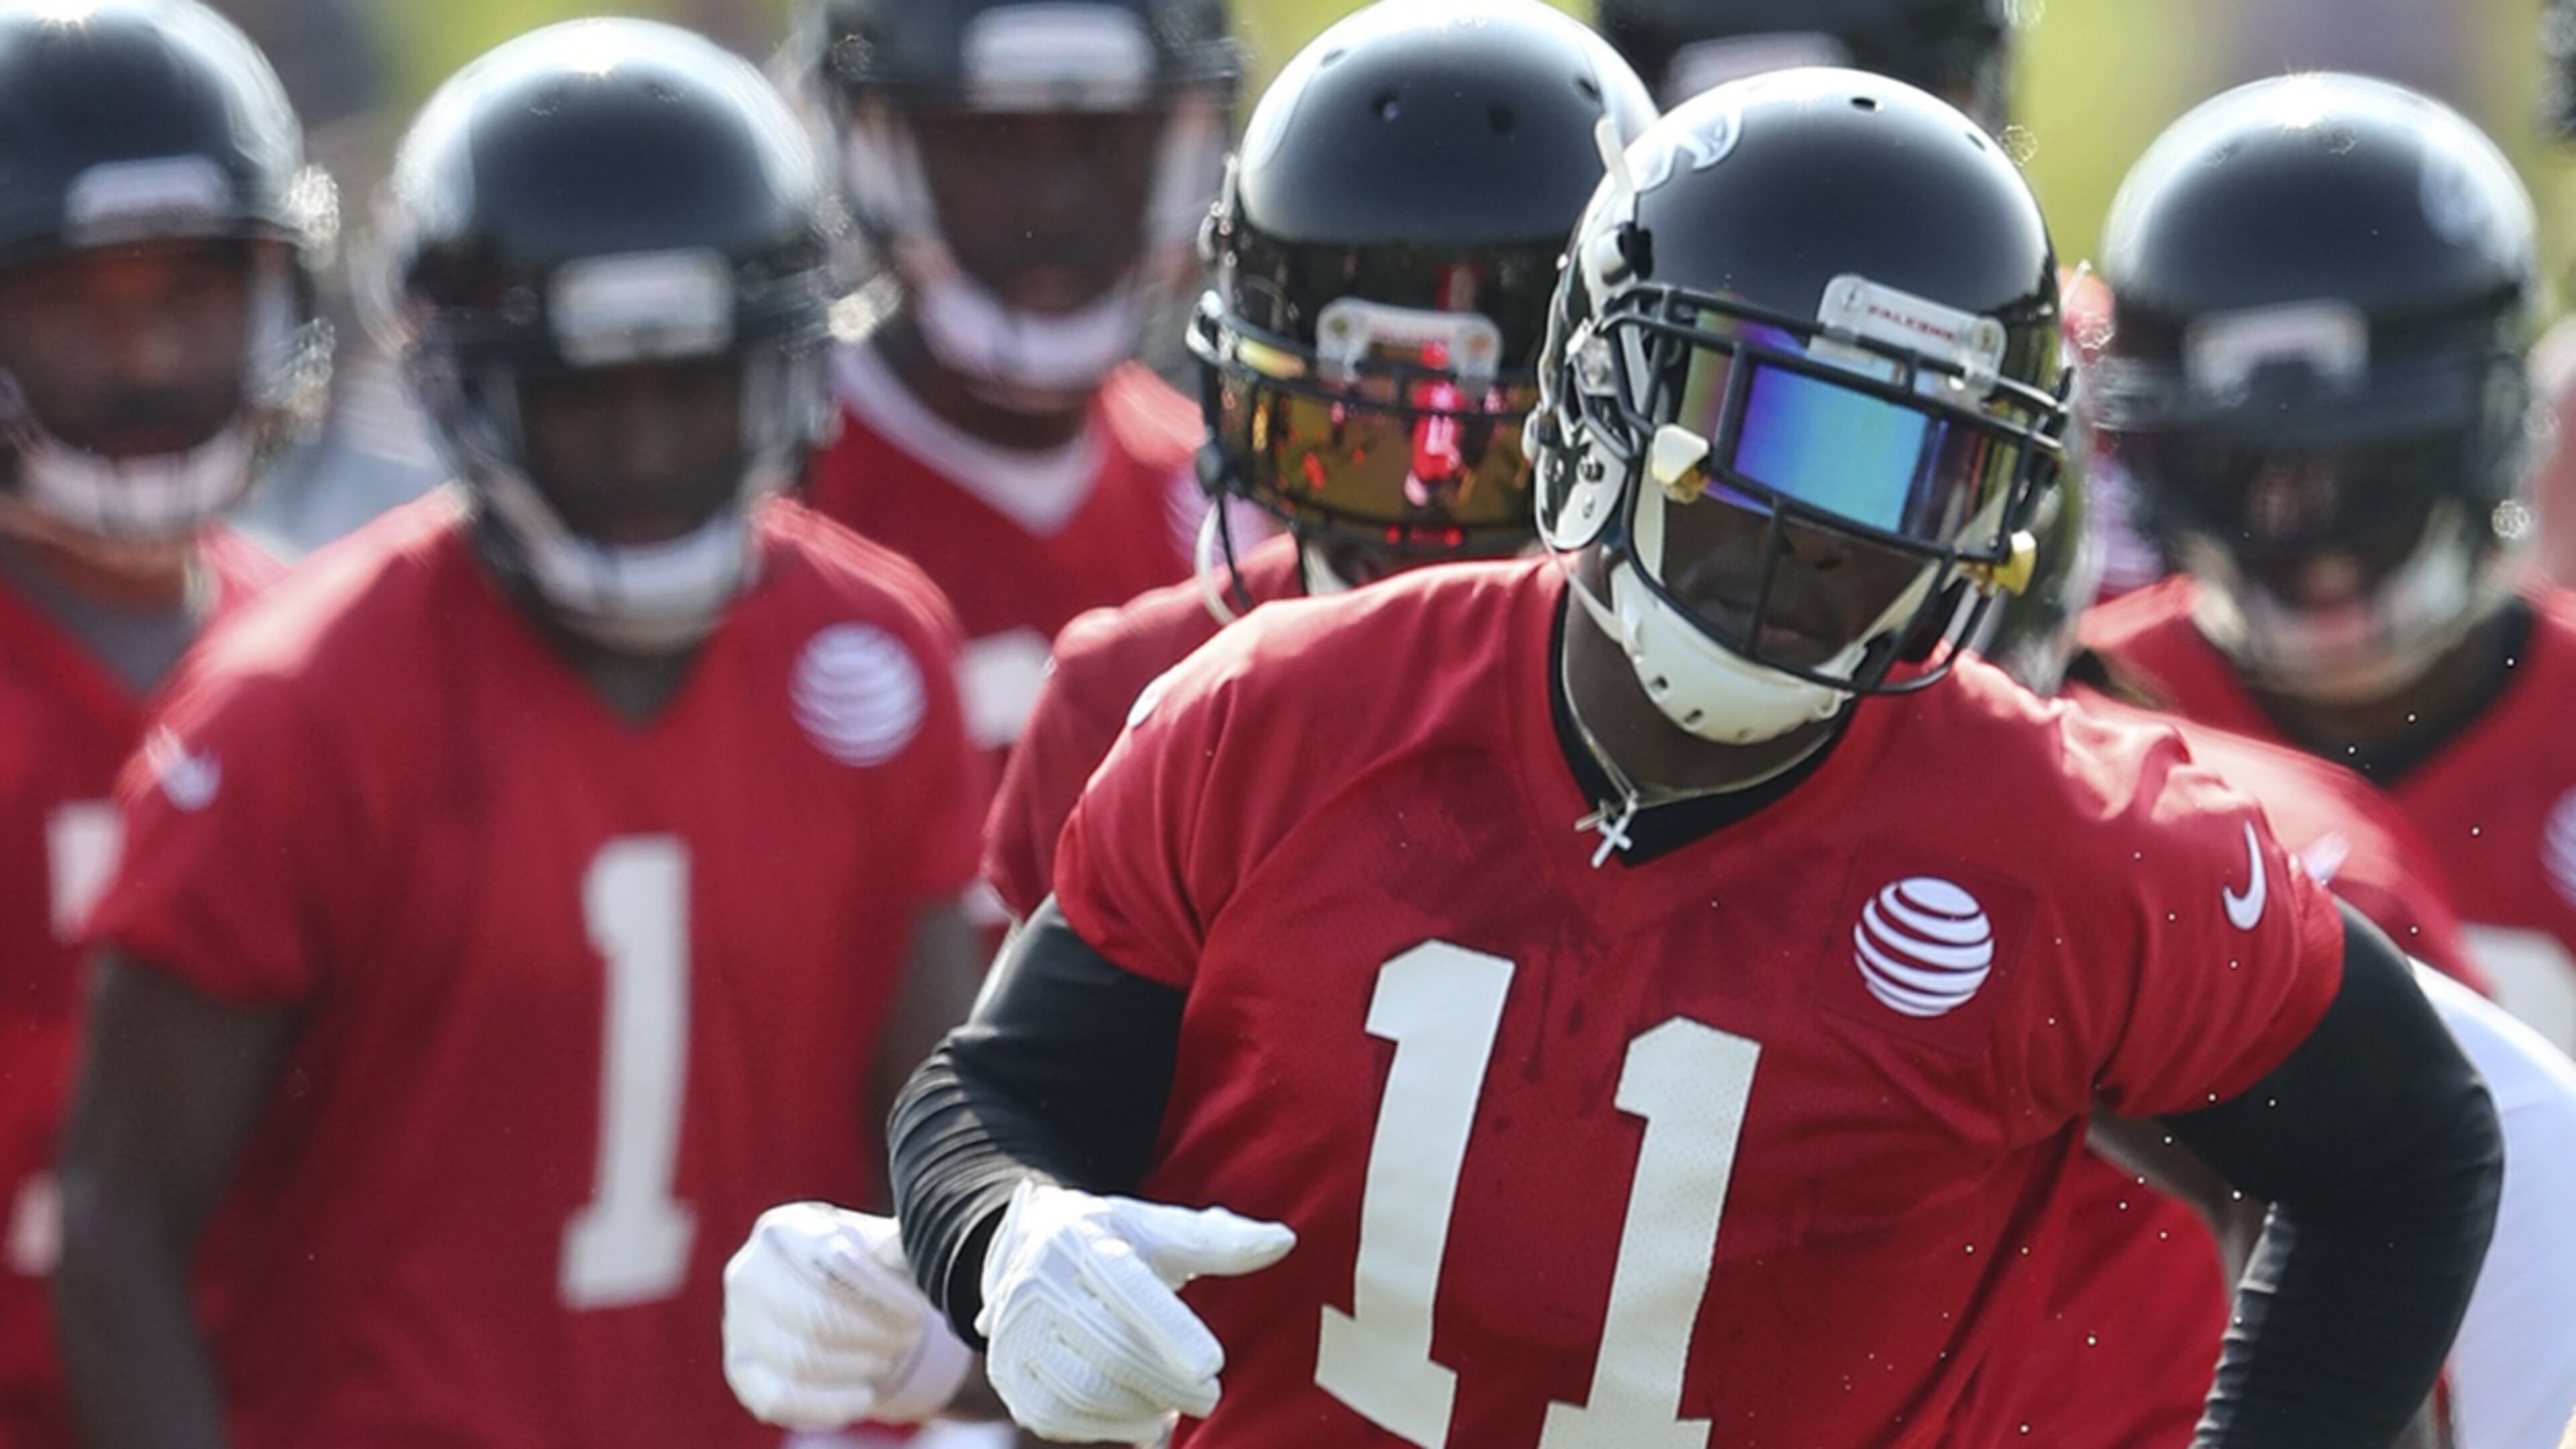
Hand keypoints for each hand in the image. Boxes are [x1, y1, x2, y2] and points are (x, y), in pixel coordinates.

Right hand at [723, 1203, 972, 1429]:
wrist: (828, 1299)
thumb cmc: (860, 1267)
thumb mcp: (878, 1247)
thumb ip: (895, 1246)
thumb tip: (914, 1244)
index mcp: (781, 1230)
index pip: (829, 1262)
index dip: (879, 1294)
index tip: (915, 1311)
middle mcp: (748, 1273)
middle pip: (815, 1316)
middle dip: (874, 1334)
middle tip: (908, 1336)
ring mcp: (737, 1326)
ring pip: (801, 1361)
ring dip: (859, 1365)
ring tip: (889, 1356)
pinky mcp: (742, 1372)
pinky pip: (781, 1400)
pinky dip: (830, 1404)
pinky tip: (864, 1394)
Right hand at [977, 1181, 1294, 1443]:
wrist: (1023, 1252)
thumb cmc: (1111, 1241)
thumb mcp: (1158, 1229)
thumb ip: (1219, 1239)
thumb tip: (1284, 1242)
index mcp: (1079, 1239)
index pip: (1127, 1288)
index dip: (1170, 1329)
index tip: (1212, 1365)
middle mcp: (1036, 1283)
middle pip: (1110, 1349)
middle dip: (1168, 1381)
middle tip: (1211, 1396)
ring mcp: (1016, 1333)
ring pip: (1085, 1390)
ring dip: (1142, 1407)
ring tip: (1177, 1406)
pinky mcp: (1010, 1375)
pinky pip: (1060, 1417)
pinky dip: (1110, 1427)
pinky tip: (1144, 1418)